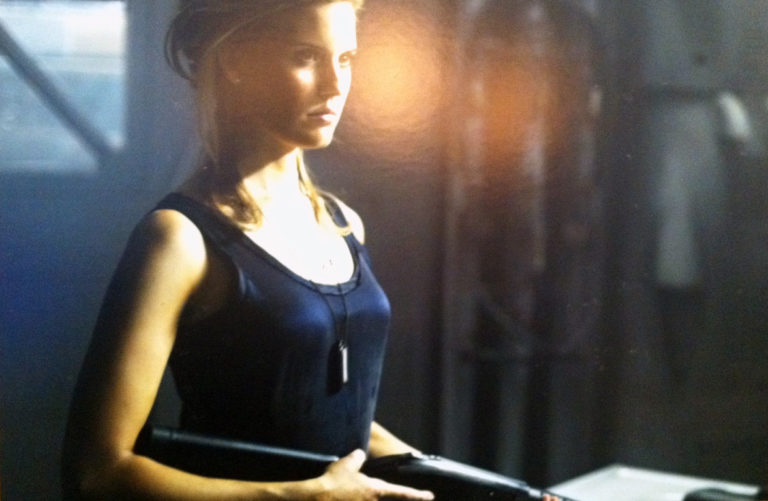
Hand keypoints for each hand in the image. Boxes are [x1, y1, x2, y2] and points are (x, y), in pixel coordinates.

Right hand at [316, 449, 433, 499]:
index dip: (417, 495)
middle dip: (373, 494)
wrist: (317, 497)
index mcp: (375, 490)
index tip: (429, 496)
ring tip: (345, 490)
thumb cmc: (333, 482)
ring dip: (360, 496)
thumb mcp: (346, 463)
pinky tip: (343, 496)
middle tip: (356, 486)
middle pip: (380, 499)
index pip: (401, 492)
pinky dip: (352, 499)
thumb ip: (357, 457)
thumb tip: (360, 453)